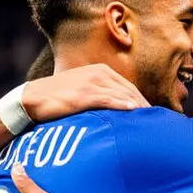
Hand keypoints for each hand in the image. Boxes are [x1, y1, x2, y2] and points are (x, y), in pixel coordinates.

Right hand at [21, 64, 149, 122]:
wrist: (32, 98)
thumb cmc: (58, 98)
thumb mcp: (83, 90)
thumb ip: (101, 95)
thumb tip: (117, 110)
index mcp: (101, 71)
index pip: (129, 87)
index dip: (143, 101)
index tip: (154, 116)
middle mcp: (99, 73)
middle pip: (130, 90)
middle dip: (145, 106)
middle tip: (159, 122)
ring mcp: (91, 82)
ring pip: (122, 94)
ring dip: (139, 107)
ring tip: (152, 122)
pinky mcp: (83, 94)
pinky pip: (108, 99)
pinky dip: (122, 105)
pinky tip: (133, 111)